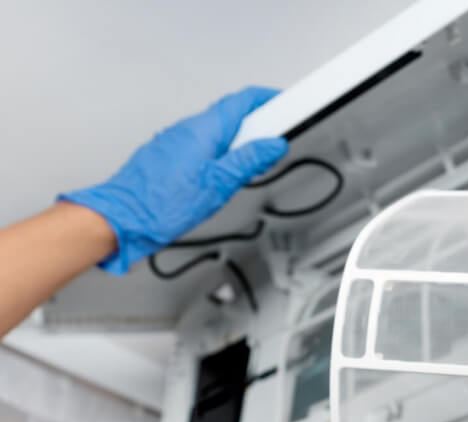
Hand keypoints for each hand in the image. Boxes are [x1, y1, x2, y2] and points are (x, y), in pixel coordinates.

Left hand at [60, 87, 287, 273]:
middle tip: (272, 149)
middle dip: (257, 129)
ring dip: (238, 145)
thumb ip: (249, 161)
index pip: (243, 100)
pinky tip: (221, 177)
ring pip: (217, 133)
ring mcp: (176, 141)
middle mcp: (188, 128)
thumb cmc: (162, 204)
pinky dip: (220, 155)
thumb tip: (273, 145)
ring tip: (246, 171)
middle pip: (231, 116)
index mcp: (204, 129)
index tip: (286, 107)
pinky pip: (202, 146)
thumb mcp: (219, 183)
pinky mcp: (169, 155)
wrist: (123, 218)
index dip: (268, 100)